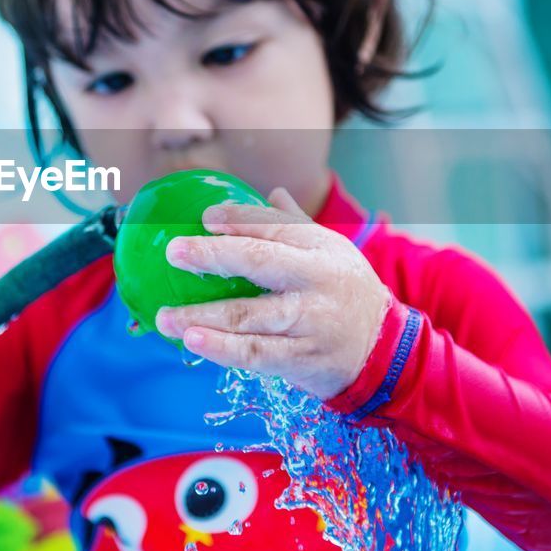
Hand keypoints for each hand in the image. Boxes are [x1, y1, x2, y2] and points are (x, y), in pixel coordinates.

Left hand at [155, 187, 390, 398]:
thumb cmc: (345, 291)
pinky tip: (194, 342)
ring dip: (205, 316)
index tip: (205, 217)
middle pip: (260, 263)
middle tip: (173, 253)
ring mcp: (308, 324)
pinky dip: (223, 350)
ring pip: (251, 317)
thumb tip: (271, 191)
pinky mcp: (301, 360)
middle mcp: (314, 283)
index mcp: (320, 250)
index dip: (238, 219)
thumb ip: (295, 224)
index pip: (275, 227)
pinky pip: (256, 354)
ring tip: (167, 317)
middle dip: (214, 256)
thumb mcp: (331, 251)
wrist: (384, 351)